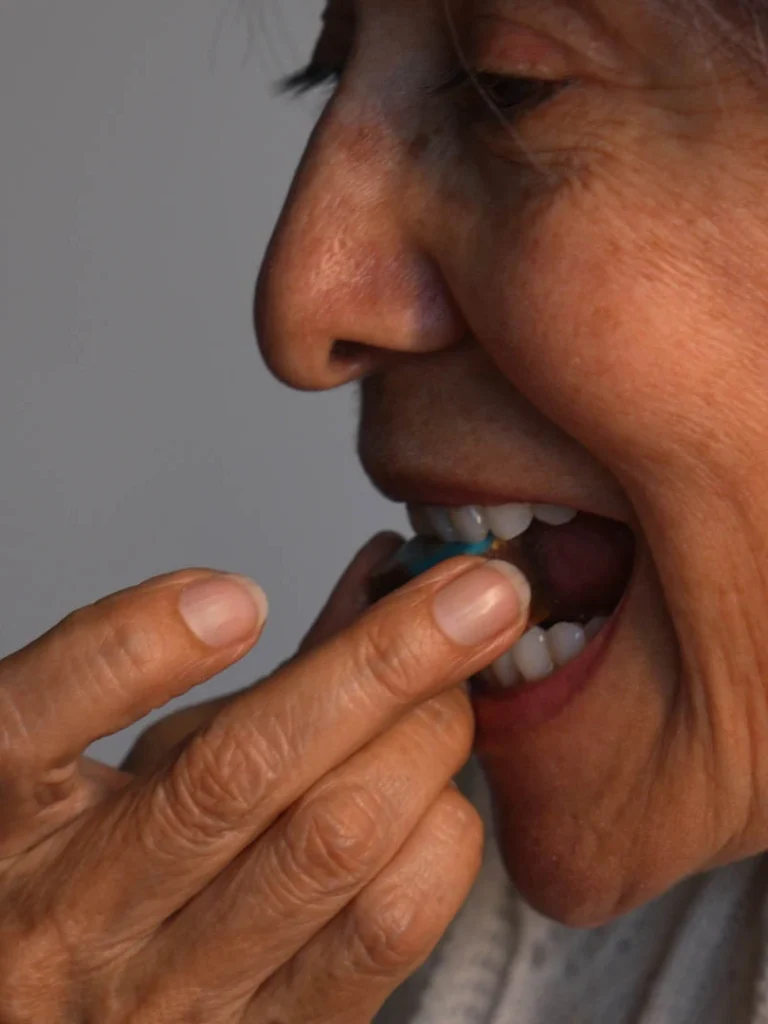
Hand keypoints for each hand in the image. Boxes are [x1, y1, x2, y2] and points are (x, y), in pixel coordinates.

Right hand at [0, 537, 529, 1022]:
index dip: (134, 646)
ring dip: (426, 741)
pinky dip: (440, 836)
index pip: (35, 718)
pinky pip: (382, 933)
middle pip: (239, 771)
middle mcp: (77, 913)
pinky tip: (445, 795)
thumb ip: (247, 671)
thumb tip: (380, 579)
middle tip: (474, 596)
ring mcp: (169, 996)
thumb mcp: (136, 757)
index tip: (237, 596)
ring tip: (460, 693)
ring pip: (331, 843)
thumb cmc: (107, 867)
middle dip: (385, 660)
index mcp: (8, 816)